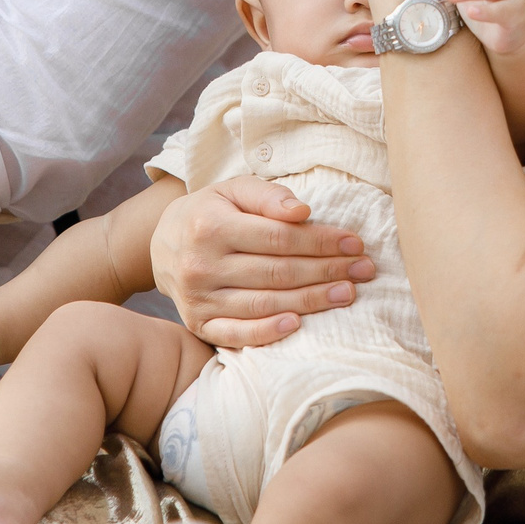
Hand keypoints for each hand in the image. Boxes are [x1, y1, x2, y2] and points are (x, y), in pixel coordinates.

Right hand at [150, 177, 374, 347]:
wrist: (160, 244)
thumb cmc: (209, 212)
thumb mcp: (232, 189)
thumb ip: (268, 196)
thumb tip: (303, 212)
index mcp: (210, 226)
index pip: (278, 238)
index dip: (321, 241)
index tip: (355, 243)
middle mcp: (201, 265)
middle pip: (277, 272)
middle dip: (327, 271)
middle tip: (364, 270)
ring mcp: (198, 299)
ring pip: (264, 303)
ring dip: (311, 301)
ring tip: (347, 294)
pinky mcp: (198, 324)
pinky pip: (237, 334)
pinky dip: (268, 333)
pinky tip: (298, 324)